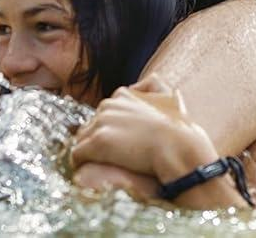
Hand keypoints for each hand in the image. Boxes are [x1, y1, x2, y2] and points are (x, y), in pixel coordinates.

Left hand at [71, 75, 216, 180]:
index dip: (110, 130)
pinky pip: (77, 155)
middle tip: (110, 158)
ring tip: (99, 167)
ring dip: (88, 153)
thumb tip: (137, 86)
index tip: (120, 144)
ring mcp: (101, 123)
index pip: (103, 113)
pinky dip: (81, 164)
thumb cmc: (178, 128)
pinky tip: (91, 171)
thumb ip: (153, 84)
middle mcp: (108, 105)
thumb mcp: (168, 95)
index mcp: (122, 95)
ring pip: (81, 140)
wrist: (179, 147)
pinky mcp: (98, 142)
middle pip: (89, 126)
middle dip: (96, 141)